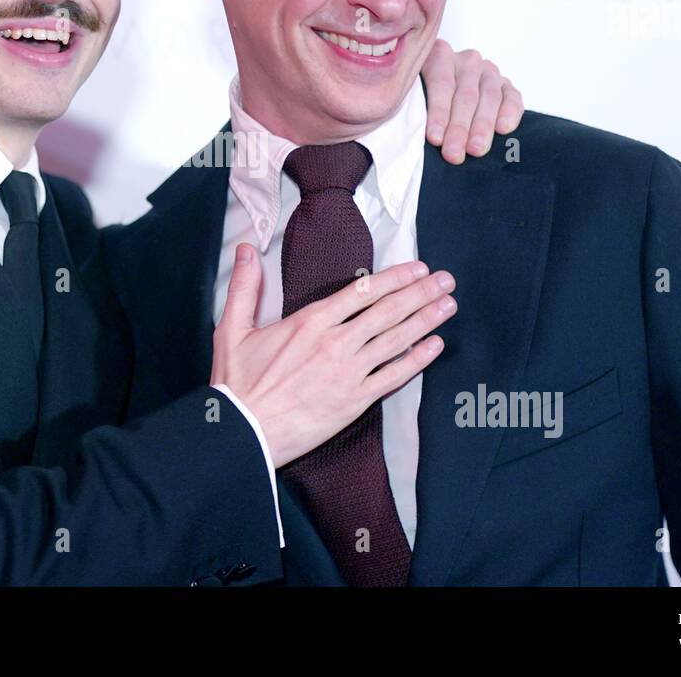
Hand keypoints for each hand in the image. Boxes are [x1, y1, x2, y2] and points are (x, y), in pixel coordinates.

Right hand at [211, 245, 455, 466]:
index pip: (362, 292)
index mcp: (309, 322)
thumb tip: (247, 248)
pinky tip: (435, 346)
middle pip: (387, 311)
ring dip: (426, 320)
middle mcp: (335, 343)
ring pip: (396, 340)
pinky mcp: (354, 401)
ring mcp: (348, 373)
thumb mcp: (232, 328)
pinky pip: (394, 377)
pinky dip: (417, 360)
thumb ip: (245, 286)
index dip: (395, 278)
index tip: (418, 268)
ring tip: (449, 305)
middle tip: (446, 280)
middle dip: (421, 293)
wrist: (243, 431)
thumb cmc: (237, 383)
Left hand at [422, 38, 523, 164]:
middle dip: (459, 128)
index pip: (441, 83)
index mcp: (438, 56)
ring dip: (482, 126)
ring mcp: (488, 72)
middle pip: (465, 95)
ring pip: (489, 97)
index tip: (434, 138)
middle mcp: (466, 61)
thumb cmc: (420, 103)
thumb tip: (405, 133)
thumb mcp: (411, 98)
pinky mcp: (506, 86)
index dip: (438, 113)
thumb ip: (410, 108)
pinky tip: (503, 130)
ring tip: (475, 150)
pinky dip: (509, 113)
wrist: (444, 100)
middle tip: (453, 154)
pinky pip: (512, 98)